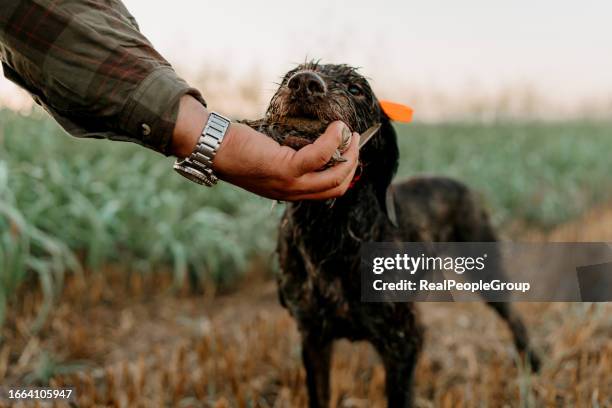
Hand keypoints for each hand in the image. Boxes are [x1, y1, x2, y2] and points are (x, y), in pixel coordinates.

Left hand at [214, 121, 359, 200]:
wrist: (212, 147)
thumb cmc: (238, 147)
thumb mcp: (268, 160)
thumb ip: (290, 158)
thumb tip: (315, 141)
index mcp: (289, 192)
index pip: (328, 191)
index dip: (346, 173)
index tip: (350, 151)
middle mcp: (292, 192)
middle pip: (337, 186)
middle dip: (353, 162)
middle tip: (354, 139)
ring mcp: (289, 183)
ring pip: (334, 174)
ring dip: (348, 152)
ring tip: (347, 132)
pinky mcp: (285, 168)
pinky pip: (319, 155)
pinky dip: (332, 139)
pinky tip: (335, 127)